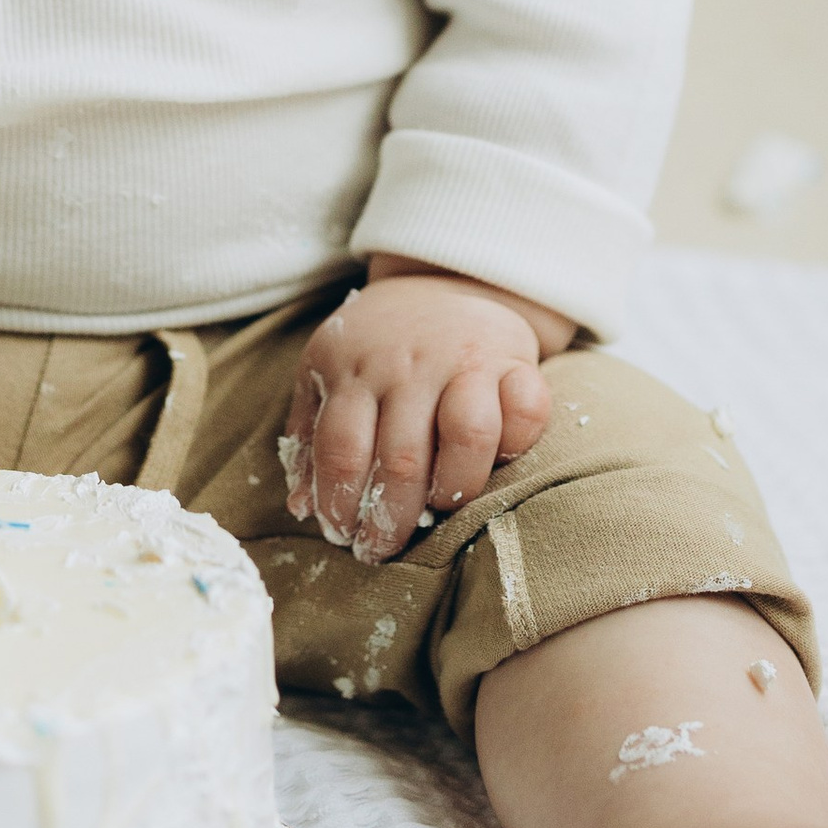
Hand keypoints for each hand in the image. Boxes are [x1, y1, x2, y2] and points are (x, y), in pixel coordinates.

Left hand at [280, 258, 572, 564]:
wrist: (444, 278)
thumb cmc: (380, 343)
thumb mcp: (328, 370)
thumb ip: (310, 433)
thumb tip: (299, 506)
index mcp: (352, 366)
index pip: (341, 449)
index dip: (339, 504)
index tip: (344, 537)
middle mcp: (408, 364)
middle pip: (401, 458)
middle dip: (391, 520)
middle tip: (384, 550)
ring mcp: (465, 360)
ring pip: (468, 434)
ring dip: (456, 486)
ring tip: (442, 507)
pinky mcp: (515, 360)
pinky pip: (528, 408)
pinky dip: (519, 441)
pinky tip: (500, 460)